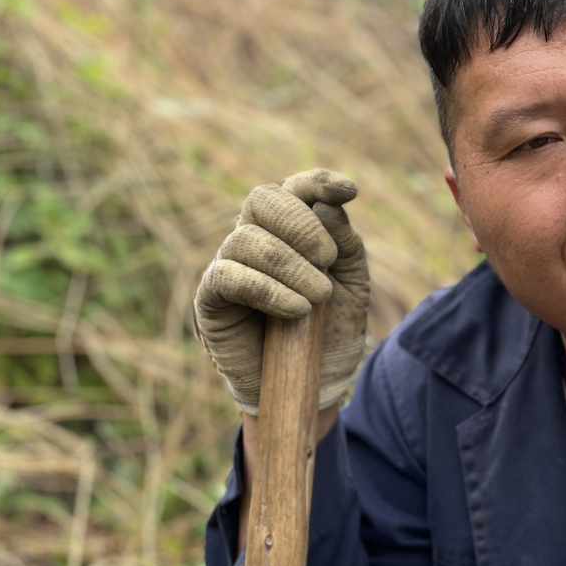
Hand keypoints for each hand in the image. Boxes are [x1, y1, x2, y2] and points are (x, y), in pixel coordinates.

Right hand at [192, 170, 369, 413]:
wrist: (313, 384)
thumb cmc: (330, 331)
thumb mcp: (353, 286)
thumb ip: (346, 245)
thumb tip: (328, 206)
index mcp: (291, 230)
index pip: (295, 188)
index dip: (318, 182)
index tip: (350, 191)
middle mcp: (255, 239)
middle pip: (263, 199)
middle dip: (301, 223)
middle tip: (327, 260)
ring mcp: (230, 266)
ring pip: (247, 238)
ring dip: (291, 265)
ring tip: (318, 298)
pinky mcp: (211, 298)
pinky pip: (229, 276)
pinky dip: (267, 288)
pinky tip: (297, 309)